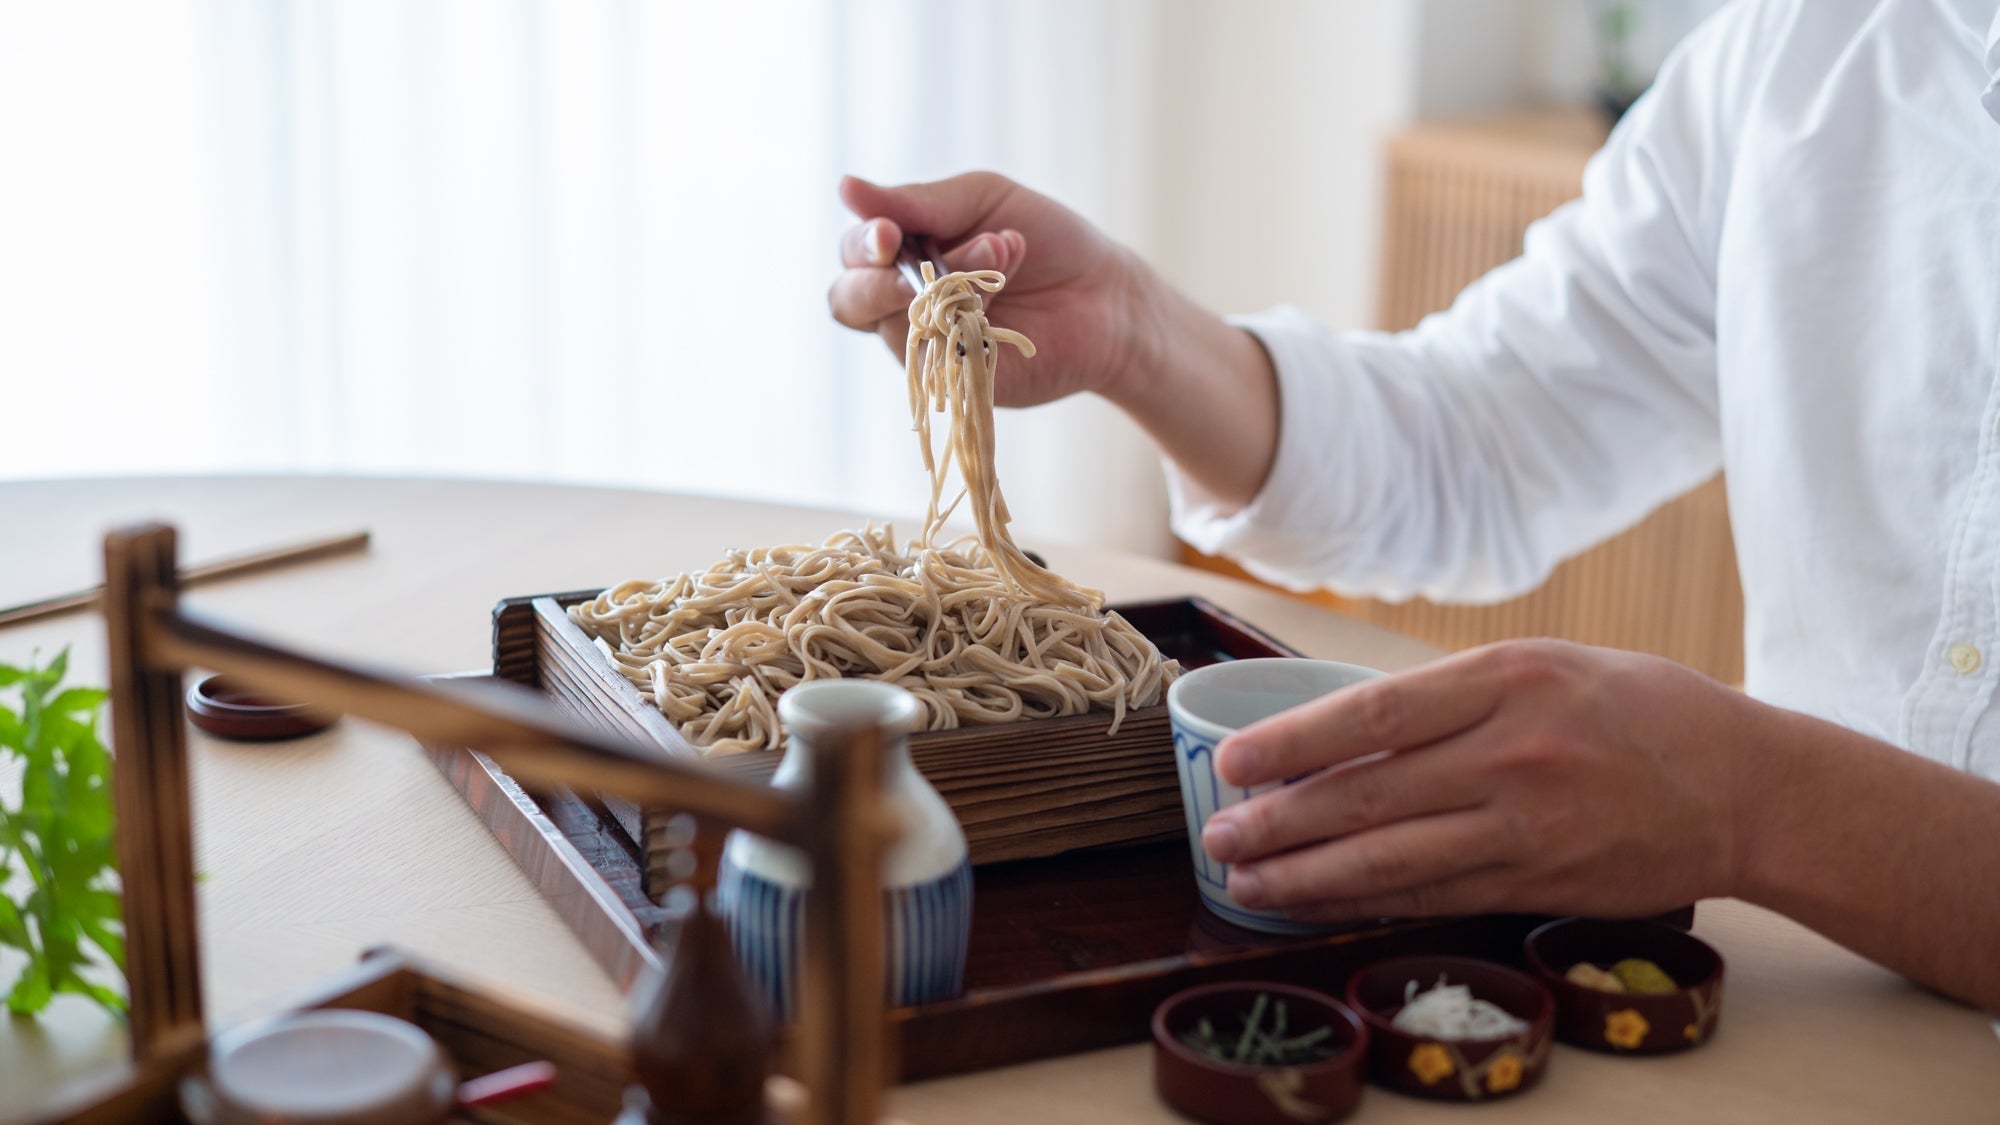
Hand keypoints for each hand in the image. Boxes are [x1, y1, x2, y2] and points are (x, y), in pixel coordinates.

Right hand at [828, 172, 1150, 405]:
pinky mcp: (962, 381)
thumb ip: (917, 202)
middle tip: (917, 258)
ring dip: (950, 285)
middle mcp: (907, 305)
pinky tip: (1007, 296)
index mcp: (905, 255)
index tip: (889, 233)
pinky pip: (941, 360)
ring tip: (1004, 253)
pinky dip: (972, 321)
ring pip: (899, 328)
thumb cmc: (1047, 240)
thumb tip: (844, 188)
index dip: (862, 245)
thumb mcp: (982, 201)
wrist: (1109, 294)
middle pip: (849, 302)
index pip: (854, 254)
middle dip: (875, 282)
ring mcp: (933, 348)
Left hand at [1200, 640, 1763, 922]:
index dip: (1293, 743)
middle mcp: (1515, 754)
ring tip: (1248, 881)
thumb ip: (1452, 695)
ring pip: (1394, 861)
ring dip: (1308, 877)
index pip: (1375, 716)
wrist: (1748, 785)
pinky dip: (1368, 902)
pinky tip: (1318, 904)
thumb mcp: (1546, 665)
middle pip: (1371, 797)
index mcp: (1508, 679)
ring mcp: (1529, 827)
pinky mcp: (1540, 882)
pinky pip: (1435, 896)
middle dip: (1281, 822)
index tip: (1234, 761)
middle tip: (1219, 837)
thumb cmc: (1638, 709)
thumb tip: (1344, 727)